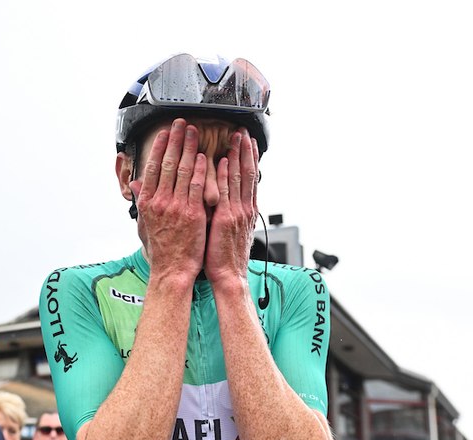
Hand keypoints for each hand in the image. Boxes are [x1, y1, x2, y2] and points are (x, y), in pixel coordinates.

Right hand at [131, 120, 207, 281]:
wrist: (172, 270)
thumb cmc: (162, 249)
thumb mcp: (144, 224)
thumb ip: (142, 201)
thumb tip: (136, 185)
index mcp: (148, 202)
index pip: (153, 168)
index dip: (160, 147)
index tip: (165, 133)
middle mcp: (160, 202)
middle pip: (167, 163)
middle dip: (175, 140)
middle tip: (181, 123)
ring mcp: (176, 207)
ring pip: (182, 171)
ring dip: (188, 148)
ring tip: (193, 132)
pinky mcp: (192, 214)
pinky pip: (196, 186)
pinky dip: (199, 170)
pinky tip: (203, 156)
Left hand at [205, 129, 258, 288]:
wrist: (228, 276)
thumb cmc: (225, 258)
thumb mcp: (230, 232)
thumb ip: (228, 213)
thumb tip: (223, 202)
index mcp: (246, 211)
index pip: (250, 179)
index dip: (249, 159)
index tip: (248, 143)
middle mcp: (245, 209)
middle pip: (248, 173)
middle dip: (246, 150)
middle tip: (244, 131)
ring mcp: (237, 213)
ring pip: (240, 178)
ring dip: (238, 155)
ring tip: (237, 137)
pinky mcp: (227, 219)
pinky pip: (226, 192)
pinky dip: (227, 175)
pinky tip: (225, 160)